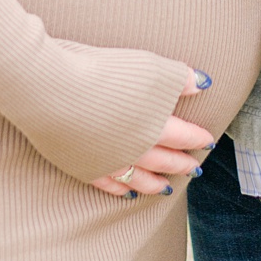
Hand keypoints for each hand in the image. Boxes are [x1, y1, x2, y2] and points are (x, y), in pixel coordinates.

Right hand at [88, 67, 213, 200]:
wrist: (52, 90)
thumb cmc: (104, 73)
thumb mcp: (151, 67)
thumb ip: (179, 77)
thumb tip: (203, 84)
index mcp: (155, 125)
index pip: (183, 136)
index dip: (197, 139)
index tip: (208, 143)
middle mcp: (134, 149)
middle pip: (164, 160)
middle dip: (181, 164)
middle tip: (194, 170)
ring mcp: (107, 161)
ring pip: (138, 179)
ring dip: (155, 184)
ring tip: (166, 189)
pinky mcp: (82, 166)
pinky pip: (107, 184)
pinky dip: (120, 190)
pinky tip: (127, 193)